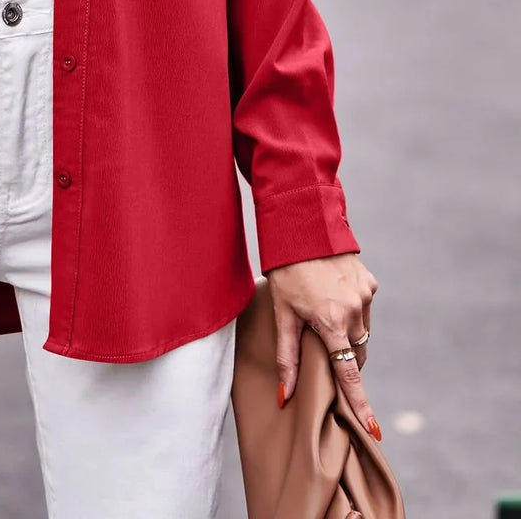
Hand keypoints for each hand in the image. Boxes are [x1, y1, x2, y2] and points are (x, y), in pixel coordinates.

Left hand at [267, 253, 380, 439]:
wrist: (302, 225)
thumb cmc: (285, 271)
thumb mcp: (281, 314)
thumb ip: (287, 357)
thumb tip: (285, 396)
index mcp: (331, 322)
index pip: (349, 373)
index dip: (360, 403)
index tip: (372, 428)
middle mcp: (354, 311)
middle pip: (355, 353)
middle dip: (343, 358)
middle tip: (322, 346)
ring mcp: (365, 296)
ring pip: (361, 332)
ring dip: (347, 334)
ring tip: (323, 314)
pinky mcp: (370, 283)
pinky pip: (365, 309)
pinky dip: (353, 311)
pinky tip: (333, 294)